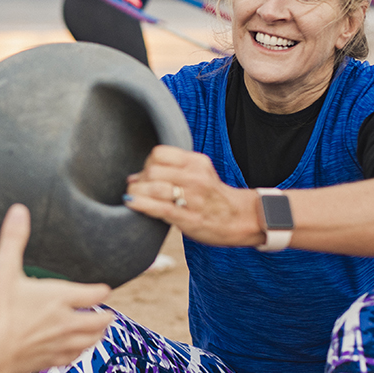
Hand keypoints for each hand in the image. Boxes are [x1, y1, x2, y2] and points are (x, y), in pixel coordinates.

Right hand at [0, 204, 112, 372]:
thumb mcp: (3, 268)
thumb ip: (14, 239)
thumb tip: (20, 210)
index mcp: (59, 297)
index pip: (93, 293)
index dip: (101, 290)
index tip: (104, 288)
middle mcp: (65, 322)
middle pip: (98, 321)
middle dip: (105, 316)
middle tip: (107, 313)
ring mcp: (58, 345)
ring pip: (89, 342)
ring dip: (96, 335)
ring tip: (97, 332)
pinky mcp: (46, 362)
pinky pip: (71, 359)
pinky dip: (77, 354)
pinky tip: (73, 352)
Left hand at [124, 145, 262, 247]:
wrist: (241, 219)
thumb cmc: (214, 197)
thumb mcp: (199, 173)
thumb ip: (170, 171)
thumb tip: (133, 177)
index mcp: (196, 162)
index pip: (159, 153)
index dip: (147, 163)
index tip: (146, 175)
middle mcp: (195, 177)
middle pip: (153, 170)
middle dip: (140, 180)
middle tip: (139, 189)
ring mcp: (193, 198)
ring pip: (154, 188)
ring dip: (136, 192)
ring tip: (133, 197)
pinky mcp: (189, 218)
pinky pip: (159, 208)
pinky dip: (141, 204)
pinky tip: (132, 204)